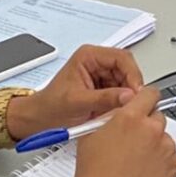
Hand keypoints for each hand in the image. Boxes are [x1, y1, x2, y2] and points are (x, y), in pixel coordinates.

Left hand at [6, 45, 145, 141]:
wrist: (38, 120)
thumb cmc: (51, 107)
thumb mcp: (78, 102)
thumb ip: (105, 98)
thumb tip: (129, 96)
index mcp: (89, 56)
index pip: (121, 57)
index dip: (133, 73)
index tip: (137, 91)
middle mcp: (97, 62)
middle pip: (127, 68)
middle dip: (132, 86)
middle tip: (134, 102)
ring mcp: (101, 75)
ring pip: (127, 81)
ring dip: (128, 95)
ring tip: (122, 109)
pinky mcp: (104, 88)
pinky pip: (122, 92)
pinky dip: (123, 102)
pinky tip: (117, 111)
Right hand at [51, 87, 175, 176]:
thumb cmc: (92, 174)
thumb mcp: (92, 133)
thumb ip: (111, 116)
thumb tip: (123, 108)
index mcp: (131, 117)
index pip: (150, 93)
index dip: (146, 98)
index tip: (146, 102)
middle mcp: (152, 129)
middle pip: (157, 117)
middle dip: (147, 125)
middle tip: (134, 141)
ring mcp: (166, 148)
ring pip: (164, 138)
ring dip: (154, 145)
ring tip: (135, 162)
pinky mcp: (173, 166)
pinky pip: (170, 157)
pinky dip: (161, 162)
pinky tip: (143, 172)